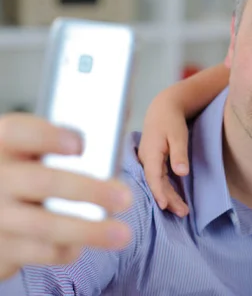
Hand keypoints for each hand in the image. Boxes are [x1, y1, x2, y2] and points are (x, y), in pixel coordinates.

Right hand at [0, 113, 131, 279]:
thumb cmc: (24, 175)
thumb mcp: (33, 151)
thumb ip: (69, 139)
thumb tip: (122, 114)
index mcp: (6, 144)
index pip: (19, 132)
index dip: (48, 137)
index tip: (79, 145)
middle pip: (42, 181)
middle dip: (89, 191)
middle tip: (125, 198)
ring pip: (43, 224)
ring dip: (88, 230)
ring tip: (122, 234)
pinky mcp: (0, 248)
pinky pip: (39, 252)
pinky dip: (66, 250)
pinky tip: (84, 244)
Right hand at [137, 92, 189, 216]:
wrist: (163, 109)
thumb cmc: (171, 121)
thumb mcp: (178, 135)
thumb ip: (179, 154)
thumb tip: (182, 173)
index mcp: (150, 153)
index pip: (153, 176)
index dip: (158, 192)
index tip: (164, 206)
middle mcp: (145, 159)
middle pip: (155, 184)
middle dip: (168, 200)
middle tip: (183, 213)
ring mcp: (147, 161)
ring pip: (156, 183)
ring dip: (168, 197)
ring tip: (182, 211)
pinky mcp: (152, 163)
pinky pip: (157, 179)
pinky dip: (165, 190)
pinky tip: (173, 200)